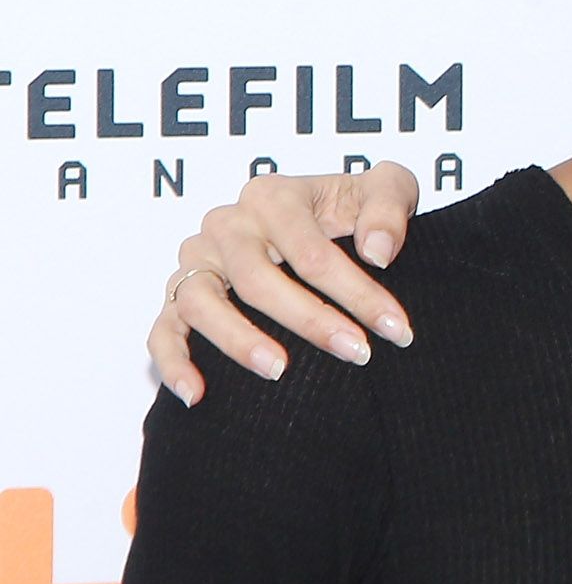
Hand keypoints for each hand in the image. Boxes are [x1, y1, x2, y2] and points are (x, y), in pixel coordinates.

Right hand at [146, 164, 424, 403]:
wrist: (325, 220)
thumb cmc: (354, 208)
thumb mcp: (388, 189)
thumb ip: (390, 206)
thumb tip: (376, 252)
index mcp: (273, 196)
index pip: (312, 251)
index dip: (357, 292)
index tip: (396, 328)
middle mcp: (227, 225)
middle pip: (257, 279)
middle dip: (311, 320)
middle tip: (357, 352)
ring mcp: (197, 261)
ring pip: (200, 303)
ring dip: (238, 340)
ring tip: (280, 371)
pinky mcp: (178, 294)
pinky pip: (163, 329)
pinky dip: (174, 361)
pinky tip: (198, 394)